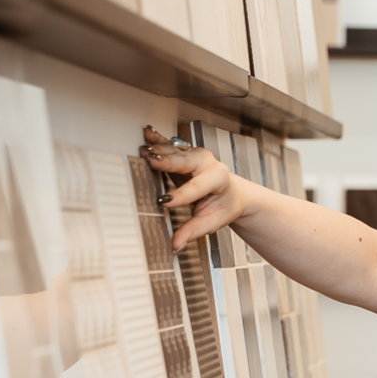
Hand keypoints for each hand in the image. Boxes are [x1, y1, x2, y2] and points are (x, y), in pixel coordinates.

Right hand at [139, 125, 247, 250]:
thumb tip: (175, 245)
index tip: (165, 201)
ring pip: (174, 151)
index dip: (180, 195)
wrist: (233, 193)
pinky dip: (157, 139)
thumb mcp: (212, 222)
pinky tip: (147, 132)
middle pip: (183, 162)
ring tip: (143, 150)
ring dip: (157, 150)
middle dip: (166, 162)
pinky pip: (170, 144)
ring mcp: (195, 154)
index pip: (197, 187)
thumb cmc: (223, 206)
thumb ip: (193, 232)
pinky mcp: (185, 152)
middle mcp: (207, 162)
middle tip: (150, 162)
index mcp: (218, 178)